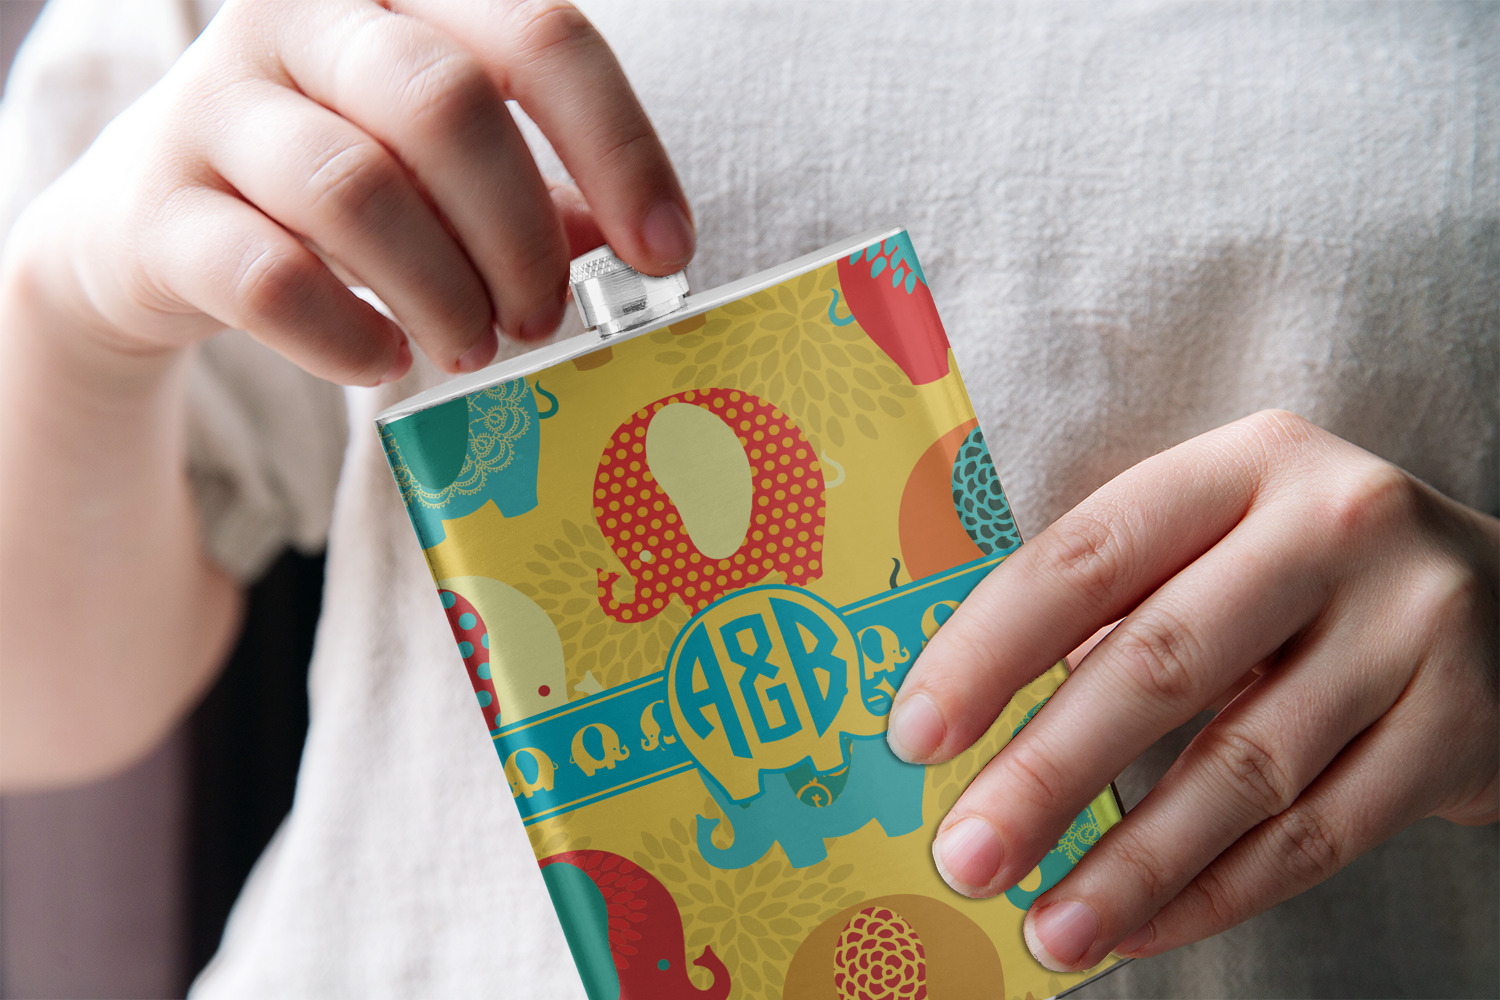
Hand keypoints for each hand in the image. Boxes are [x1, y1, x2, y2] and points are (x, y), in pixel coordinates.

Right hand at [7, 0, 691, 383]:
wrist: (153, 231)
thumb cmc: (335, 190)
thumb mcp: (444, 172)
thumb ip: (535, 190)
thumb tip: (633, 250)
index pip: (537, 34)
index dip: (618, 148)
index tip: (665, 253)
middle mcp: (298, 20)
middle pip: (445, 105)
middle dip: (518, 235)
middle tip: (542, 319)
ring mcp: (214, 106)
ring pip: (355, 188)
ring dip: (442, 292)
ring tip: (470, 347)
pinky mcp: (156, 209)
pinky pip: (266, 276)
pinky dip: (345, 335)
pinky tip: (382, 360)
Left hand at [885, 410, 1497, 970]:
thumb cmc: (1302, 573)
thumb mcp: (1217, 541)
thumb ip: (1113, 601)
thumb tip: (966, 719)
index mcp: (1240, 467)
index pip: (1087, 556)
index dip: (989, 650)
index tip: (914, 734)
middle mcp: (1332, 529)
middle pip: (1160, 663)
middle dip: (1047, 774)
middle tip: (966, 856)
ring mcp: (1410, 630)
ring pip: (1242, 769)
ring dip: (1129, 865)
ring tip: (1047, 926)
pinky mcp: (1462, 729)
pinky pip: (1317, 836)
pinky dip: (1215, 894)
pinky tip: (1137, 928)